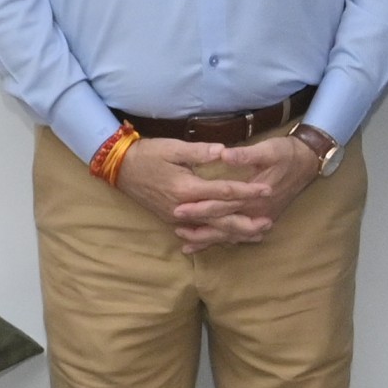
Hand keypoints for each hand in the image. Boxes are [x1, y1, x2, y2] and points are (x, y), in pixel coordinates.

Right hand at [109, 137, 276, 245]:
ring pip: (211, 229)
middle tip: (268, 224)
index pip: (224, 192)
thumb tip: (224, 151)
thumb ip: (200, 151)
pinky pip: (198, 231)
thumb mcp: (173, 147)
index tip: (267, 190)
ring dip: (234, 233)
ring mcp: (177, 217)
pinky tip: (227, 239)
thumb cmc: (147, 154)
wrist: (120, 168)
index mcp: (188, 188)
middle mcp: (185, 208)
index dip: (247, 191)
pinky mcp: (172, 219)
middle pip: (221, 219)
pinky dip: (215, 236)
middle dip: (246, 223)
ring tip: (255, 235)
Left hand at [181, 132, 322, 247]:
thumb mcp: (268, 150)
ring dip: (209, 240)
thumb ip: (245, 155)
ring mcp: (260, 216)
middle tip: (177, 230)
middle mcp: (256, 211)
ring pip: (231, 234)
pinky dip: (225, 241)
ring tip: (187, 245)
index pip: (221, 205)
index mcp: (253, 195)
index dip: (199, 208)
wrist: (308, 162)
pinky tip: (212, 244)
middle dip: (200, 230)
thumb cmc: (286, 153)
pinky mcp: (262, 217)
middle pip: (223, 225)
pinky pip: (240, 235)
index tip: (179, 210)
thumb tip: (223, 153)